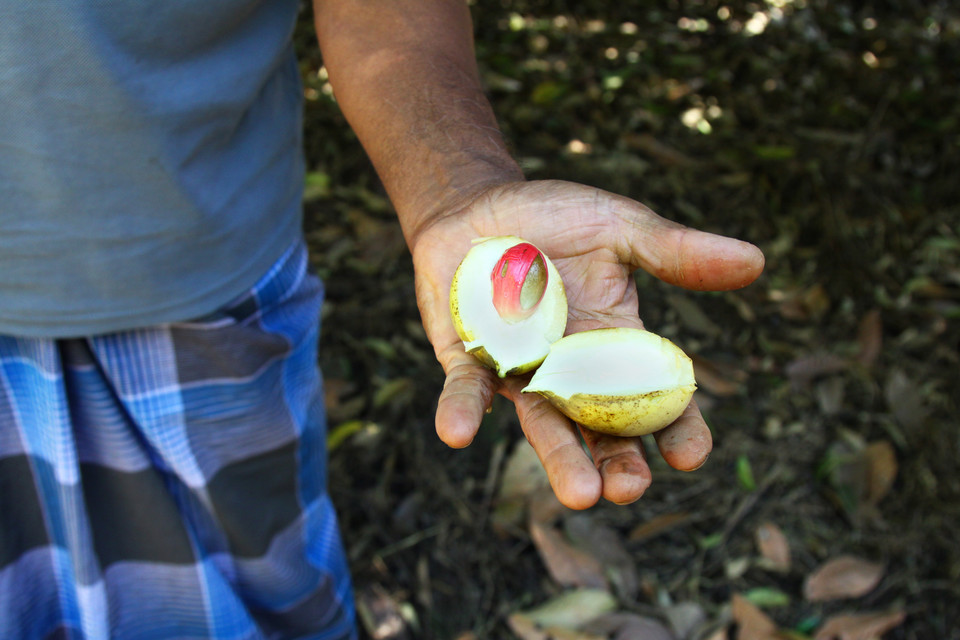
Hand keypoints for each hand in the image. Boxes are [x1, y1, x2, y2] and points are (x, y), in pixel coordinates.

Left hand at [410, 180, 764, 509]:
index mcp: (617, 345)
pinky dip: (462, 411)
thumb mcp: (621, 229)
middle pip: (601, 430)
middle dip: (617, 464)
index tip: (689, 456)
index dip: (677, 430)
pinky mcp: (469, 360)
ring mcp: (521, 371)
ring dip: (559, 459)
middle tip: (628, 489)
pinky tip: (458, 433)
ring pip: (543, 424)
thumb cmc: (556, 219)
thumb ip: (676, 252)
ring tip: (580, 496)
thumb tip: (758, 261)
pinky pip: (467, 391)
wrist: (480, 206)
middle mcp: (572, 371)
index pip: (656, 399)